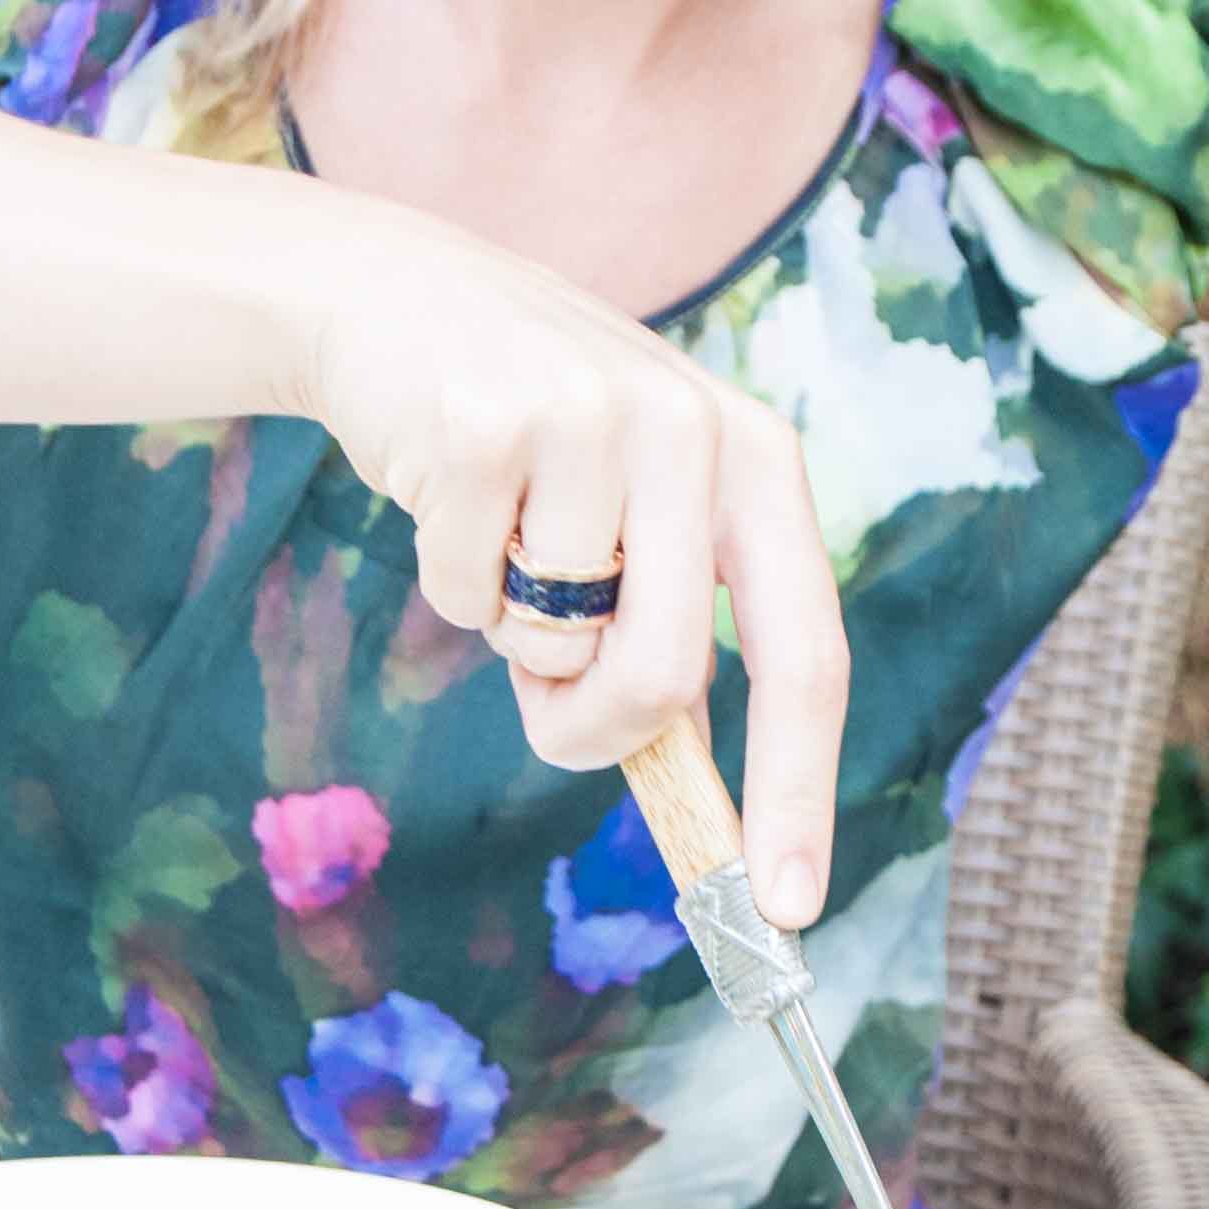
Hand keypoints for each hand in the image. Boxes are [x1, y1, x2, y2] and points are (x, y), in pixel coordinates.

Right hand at [293, 194, 848, 927]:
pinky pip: (464, 595)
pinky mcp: (485, 423)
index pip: (806, 653)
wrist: (402, 304)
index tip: (788, 904)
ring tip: (503, 539)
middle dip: (594, 728)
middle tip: (546, 704)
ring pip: (553, 641)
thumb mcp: (640, 517)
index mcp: (759, 464)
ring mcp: (591, 419)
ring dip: (509, 633)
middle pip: (665, 677)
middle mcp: (694, 431)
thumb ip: (672, 638)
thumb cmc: (539, 446)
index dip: (800, 789)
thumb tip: (702, 815)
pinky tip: (450, 498)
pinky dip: (447, 580)